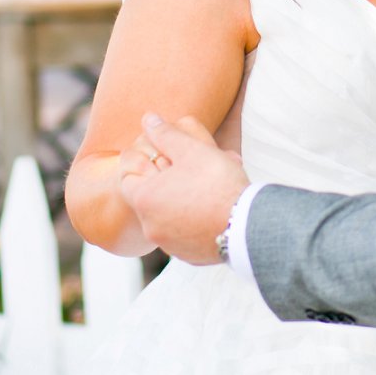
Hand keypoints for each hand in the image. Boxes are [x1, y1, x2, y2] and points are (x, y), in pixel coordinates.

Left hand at [118, 112, 250, 264]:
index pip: (127, 177)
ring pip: (168, 216)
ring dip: (180, 201)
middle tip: (190, 168)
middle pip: (150, 197)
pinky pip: (184, 234)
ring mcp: (169, 245)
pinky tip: (213, 209)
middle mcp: (150, 226)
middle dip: (166, 180)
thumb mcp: (191, 150)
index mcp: (144, 199)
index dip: (143, 162)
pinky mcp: (189, 256)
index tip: (162, 155)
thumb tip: (148, 119)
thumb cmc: (216, 183)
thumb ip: (166, 133)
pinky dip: (193, 221)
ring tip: (207, 187)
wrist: (248, 224)